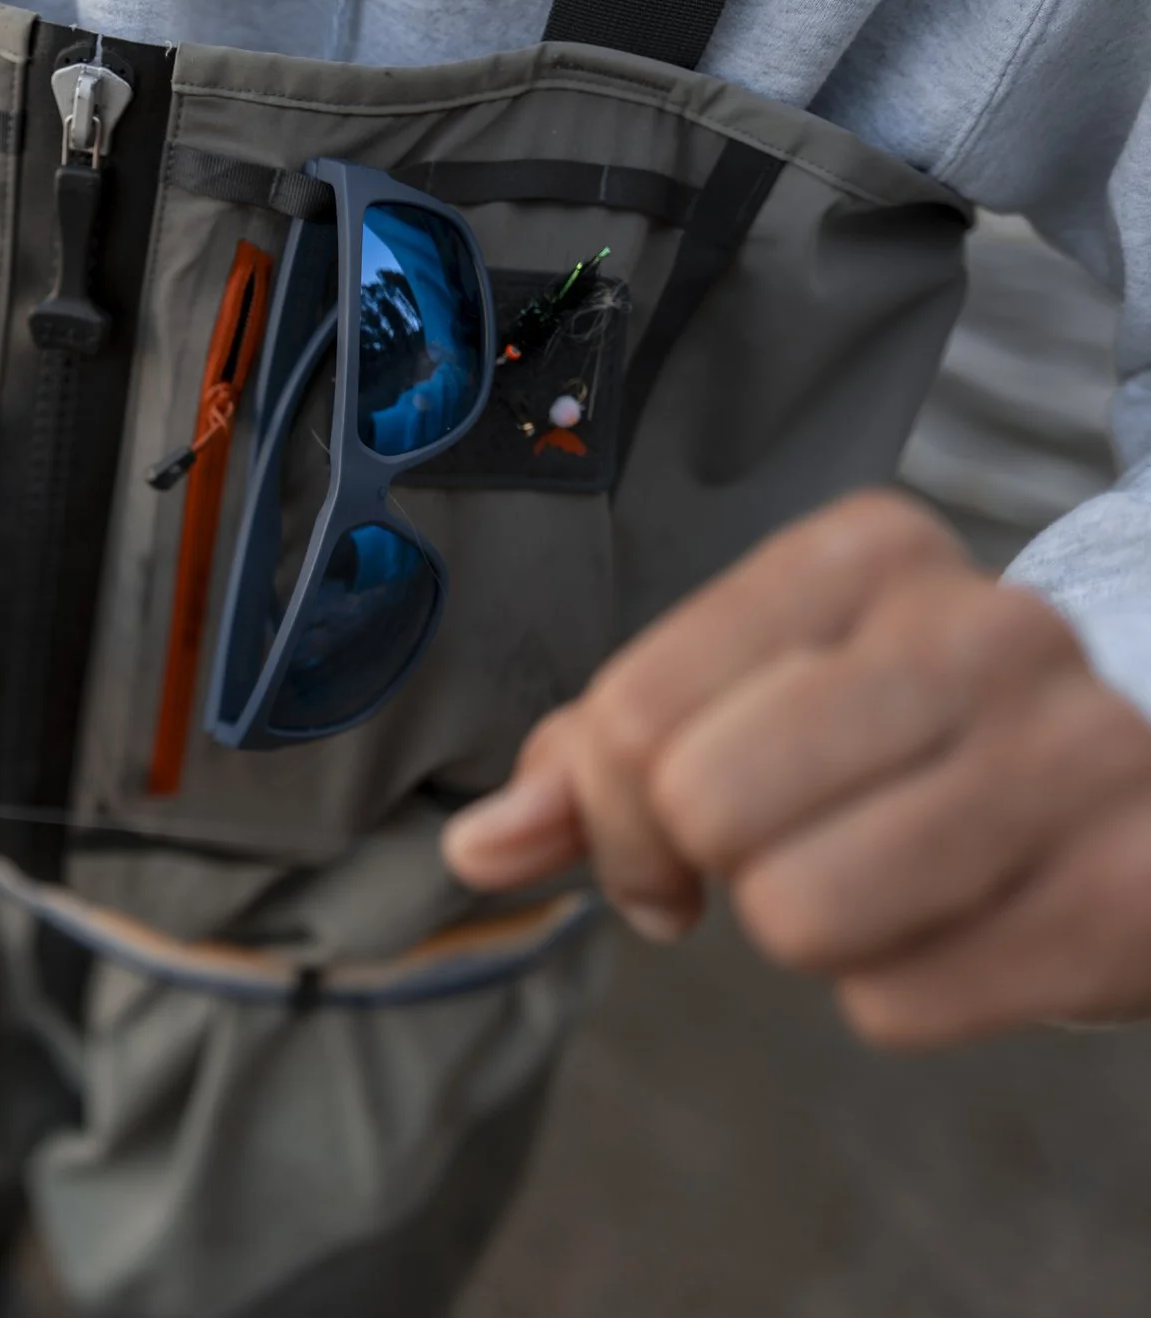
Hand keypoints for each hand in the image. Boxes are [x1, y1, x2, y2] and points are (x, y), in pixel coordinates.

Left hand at [443, 490, 1150, 1047]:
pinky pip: (894, 1005)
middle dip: (704, 867)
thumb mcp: (758, 697)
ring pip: (794, 913)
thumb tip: (478, 844)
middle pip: (703, 802)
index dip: (609, 811)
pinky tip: (965, 923)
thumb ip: (599, 758)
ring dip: (806, 931)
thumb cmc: (914, 743)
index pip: (633, 712)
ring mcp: (1071, 756)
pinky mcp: (1123, 894)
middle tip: (767, 860)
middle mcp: (978, 630)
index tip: (663, 841)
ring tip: (881, 882)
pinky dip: (901, 993)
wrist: (1148, 788)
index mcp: (860, 557)